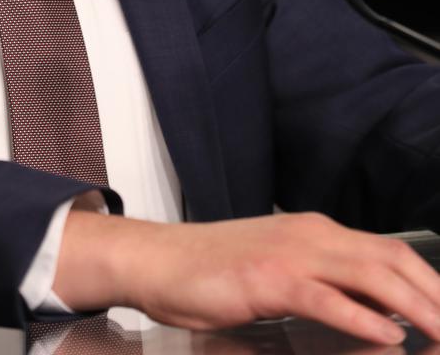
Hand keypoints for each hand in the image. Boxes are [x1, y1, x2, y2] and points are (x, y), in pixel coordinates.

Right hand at [53, 210, 439, 343]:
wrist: (159, 261)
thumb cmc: (215, 274)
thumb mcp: (281, 273)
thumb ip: (326, 285)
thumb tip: (378, 315)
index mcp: (316, 232)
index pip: (389, 252)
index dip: (428, 283)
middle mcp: (311, 234)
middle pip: (392, 259)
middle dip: (434, 295)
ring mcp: (290, 253)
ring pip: (370, 274)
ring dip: (415, 307)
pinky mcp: (268, 278)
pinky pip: (326, 296)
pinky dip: (363, 318)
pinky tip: (389, 338)